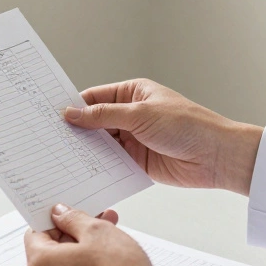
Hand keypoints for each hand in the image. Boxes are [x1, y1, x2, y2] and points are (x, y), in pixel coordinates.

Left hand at [24, 205, 160, 265]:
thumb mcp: (96, 231)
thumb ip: (73, 218)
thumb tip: (61, 215)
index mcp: (40, 265)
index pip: (36, 232)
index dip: (55, 219)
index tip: (71, 212)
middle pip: (52, 249)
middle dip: (75, 232)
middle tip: (99, 219)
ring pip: (66, 265)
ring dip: (85, 248)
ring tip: (111, 235)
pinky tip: (109, 258)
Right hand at [65, 79, 263, 194]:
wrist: (216, 156)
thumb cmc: (188, 125)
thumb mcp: (140, 114)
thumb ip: (103, 116)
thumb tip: (72, 113)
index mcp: (132, 93)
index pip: (94, 98)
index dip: (73, 106)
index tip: (50, 116)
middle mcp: (131, 115)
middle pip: (94, 123)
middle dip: (75, 131)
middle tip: (49, 139)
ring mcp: (134, 139)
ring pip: (101, 145)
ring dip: (85, 151)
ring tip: (59, 158)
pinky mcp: (138, 162)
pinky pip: (112, 164)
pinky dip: (98, 168)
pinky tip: (82, 173)